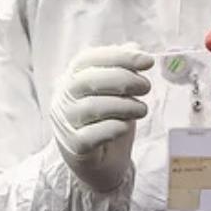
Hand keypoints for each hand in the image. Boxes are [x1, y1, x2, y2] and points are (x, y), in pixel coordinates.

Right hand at [48, 44, 153, 191]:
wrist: (102, 163)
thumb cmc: (108, 121)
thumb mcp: (117, 92)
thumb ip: (122, 69)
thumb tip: (134, 47)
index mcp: (71, 78)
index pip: (88, 58)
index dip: (119, 57)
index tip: (147, 61)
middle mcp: (63, 98)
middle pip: (89, 80)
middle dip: (124, 79)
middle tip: (146, 87)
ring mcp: (65, 123)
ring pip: (93, 107)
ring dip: (125, 105)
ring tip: (141, 109)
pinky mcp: (74, 147)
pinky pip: (93, 134)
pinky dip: (114, 127)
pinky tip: (125, 127)